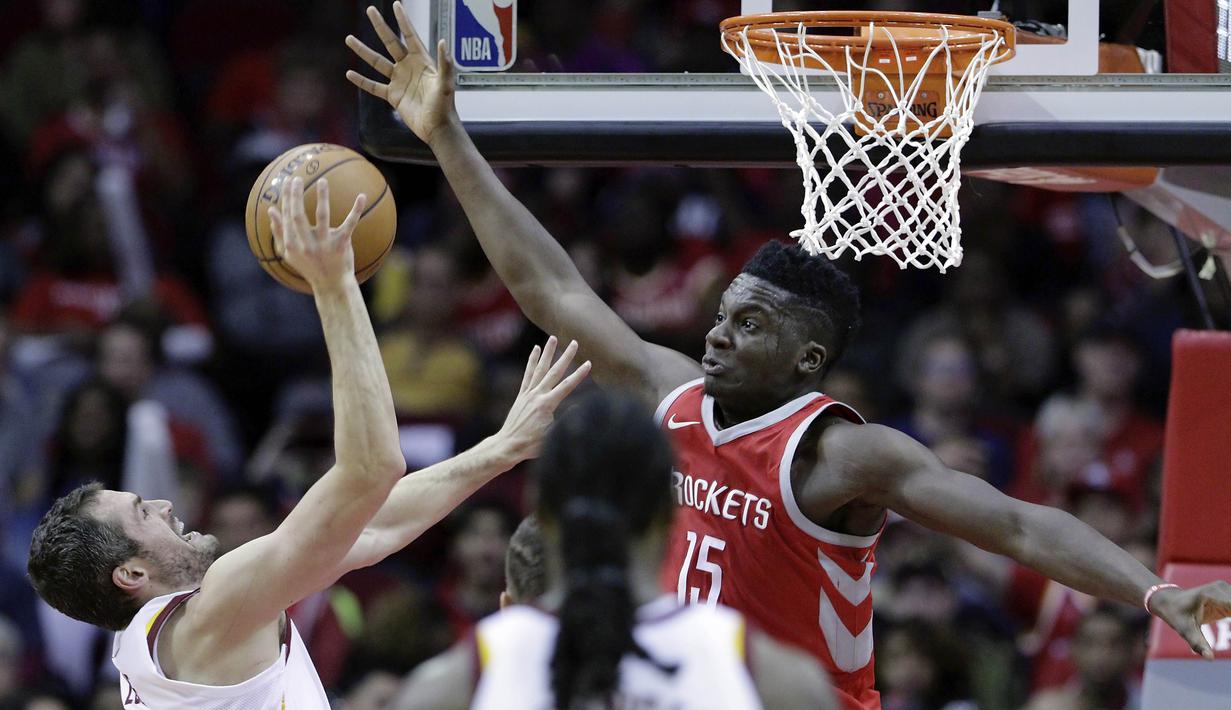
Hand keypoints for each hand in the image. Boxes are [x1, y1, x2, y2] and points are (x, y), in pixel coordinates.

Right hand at [268, 177, 365, 292]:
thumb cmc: (309, 266)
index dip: (287, 199)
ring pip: (322, 216)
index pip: (287, 217)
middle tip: (297, 179)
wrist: (331, 284)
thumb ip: (279, 232)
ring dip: (322, 197)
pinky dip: (356, 210)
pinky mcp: (341, 245)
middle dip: (296, 196)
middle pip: (298, 215)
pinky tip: (361, 196)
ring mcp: (324, 245)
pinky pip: (349, 224)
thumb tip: (271, 210)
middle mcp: (306, 245)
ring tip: (322, 180)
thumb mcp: (289, 253)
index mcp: (292, 245)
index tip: (288, 182)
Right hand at [346, 2, 457, 144]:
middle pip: (391, 42)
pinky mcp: (393, 96)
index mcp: (422, 61)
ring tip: (349, 39)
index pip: (411, 36)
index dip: (404, 21)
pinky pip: (374, 86)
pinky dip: (361, 81)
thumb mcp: (446, 84)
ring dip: (363, 51)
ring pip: (378, 62)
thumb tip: (443, 42)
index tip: (396, 4)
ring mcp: (399, 80)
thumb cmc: (445, 106)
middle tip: (370, 10)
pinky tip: (349, 73)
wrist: (437, 128)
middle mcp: (408, 67)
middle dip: (381, 26)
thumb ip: (444, 63)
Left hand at [493, 337, 591, 463]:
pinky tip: (536, 349)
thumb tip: (579, 407)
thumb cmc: (532, 444)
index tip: (589, 363)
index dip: (579, 375)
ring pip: (540, 368)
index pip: (567, 386)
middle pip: (554, 372)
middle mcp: (537, 395)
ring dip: (548, 352)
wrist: (508, 445)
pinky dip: (532, 361)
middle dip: (566, 357)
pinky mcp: (522, 395)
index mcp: (547, 405)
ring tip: (553, 338)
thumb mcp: (553, 435)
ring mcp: (528, 393)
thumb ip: (565, 419)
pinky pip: (528, 374)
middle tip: (574, 343)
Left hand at [1150, 581, 1230, 658]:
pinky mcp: (1228, 596)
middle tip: (1230, 632)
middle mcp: (1222, 589)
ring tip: (1223, 626)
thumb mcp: (1184, 630)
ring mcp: (1226, 590)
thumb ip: (1198, 643)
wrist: (1169, 601)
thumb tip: (1209, 658)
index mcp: (1211, 594)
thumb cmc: (1175, 615)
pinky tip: (1230, 625)